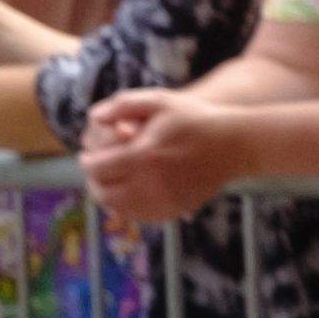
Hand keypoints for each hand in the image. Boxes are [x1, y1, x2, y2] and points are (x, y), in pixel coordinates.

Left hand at [77, 88, 235, 230]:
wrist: (232, 144)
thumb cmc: (194, 118)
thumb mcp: (159, 100)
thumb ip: (123, 105)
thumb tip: (93, 116)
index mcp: (142, 155)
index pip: (97, 168)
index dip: (87, 162)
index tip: (87, 156)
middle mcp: (150, 183)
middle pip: (104, 194)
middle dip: (94, 182)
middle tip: (95, 173)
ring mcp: (163, 200)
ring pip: (119, 210)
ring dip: (108, 198)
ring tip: (109, 183)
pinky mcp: (174, 210)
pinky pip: (140, 216)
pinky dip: (128, 208)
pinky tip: (129, 194)